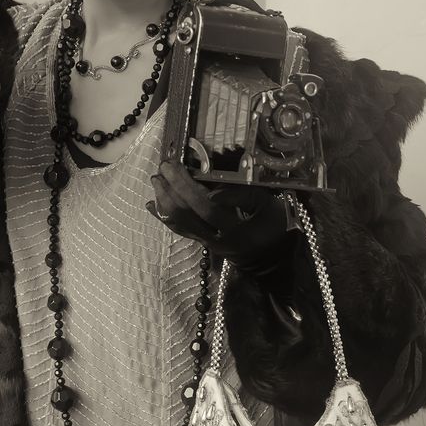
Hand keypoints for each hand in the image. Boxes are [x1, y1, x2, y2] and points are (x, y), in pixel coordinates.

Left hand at [146, 160, 291, 269]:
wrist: (272, 259)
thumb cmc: (274, 226)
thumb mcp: (268, 207)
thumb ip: (243, 197)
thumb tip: (214, 190)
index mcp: (237, 229)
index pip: (208, 207)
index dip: (190, 188)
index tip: (178, 167)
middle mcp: (218, 239)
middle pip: (188, 214)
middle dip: (172, 188)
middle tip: (164, 166)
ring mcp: (207, 243)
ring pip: (179, 223)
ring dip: (164, 200)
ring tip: (156, 179)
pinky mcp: (202, 244)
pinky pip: (178, 230)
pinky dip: (162, 215)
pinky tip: (151, 204)